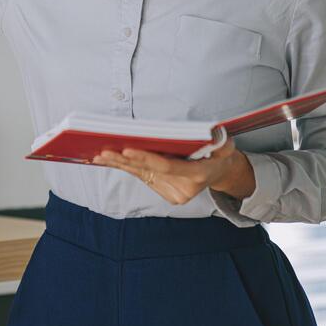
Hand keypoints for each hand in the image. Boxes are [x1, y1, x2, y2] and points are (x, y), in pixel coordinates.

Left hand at [90, 135, 255, 205]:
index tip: (127, 149)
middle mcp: (183, 188)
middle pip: (148, 171)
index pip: (166, 166)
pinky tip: (109, 159)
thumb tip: (210, 133)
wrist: (221, 173)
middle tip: (102, 151)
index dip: (146, 158)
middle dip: (124, 161)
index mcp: (197, 175)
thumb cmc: (221, 154)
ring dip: (120, 164)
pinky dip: (126, 167)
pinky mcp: (165, 192)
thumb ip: (220, 141)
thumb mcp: (226, 145)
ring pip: (142, 175)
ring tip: (98, 154)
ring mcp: (173, 193)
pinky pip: (142, 177)